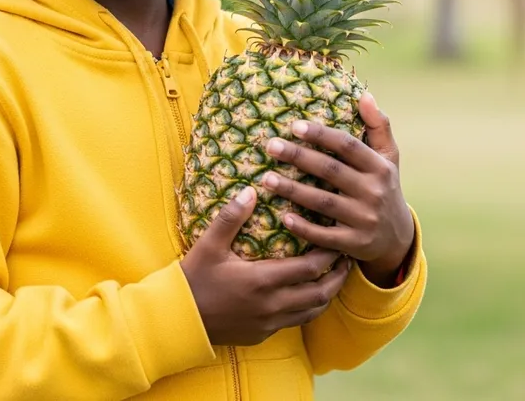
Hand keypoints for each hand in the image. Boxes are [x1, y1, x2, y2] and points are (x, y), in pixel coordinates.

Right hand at [180, 187, 351, 345]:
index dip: (327, 255)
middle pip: (319, 293)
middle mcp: (272, 305)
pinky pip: (296, 322)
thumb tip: (251, 191)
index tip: (337, 239)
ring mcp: (269, 323)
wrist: (179, 320)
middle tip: (345, 259)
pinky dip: (308, 308)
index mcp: (262, 281)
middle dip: (336, 276)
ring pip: (311, 311)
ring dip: (326, 294)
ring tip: (333, 277)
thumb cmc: (194, 279)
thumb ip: (231, 217)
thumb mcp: (209, 244)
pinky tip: (306, 296)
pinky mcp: (263, 334)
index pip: (308, 268)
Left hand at [260, 92, 414, 287]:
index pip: (348, 146)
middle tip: (270, 146)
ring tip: (265, 178)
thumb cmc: (384, 187)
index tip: (294, 125)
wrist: (398, 238)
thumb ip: (378, 126)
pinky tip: (283, 217)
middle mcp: (374, 192)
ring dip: (292, 190)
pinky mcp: (355, 244)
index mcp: (379, 167)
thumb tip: (365, 95)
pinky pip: (326, 235)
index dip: (322, 135)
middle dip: (298, 157)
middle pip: (330, 171)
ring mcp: (365, 219)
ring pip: (323, 202)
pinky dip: (304, 228)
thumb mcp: (389, 157)